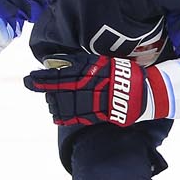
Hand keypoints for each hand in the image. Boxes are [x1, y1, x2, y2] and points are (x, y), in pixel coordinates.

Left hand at [22, 54, 152, 127]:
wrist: (149, 91)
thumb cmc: (126, 74)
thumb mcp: (108, 62)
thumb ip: (87, 64)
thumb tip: (63, 62)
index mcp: (97, 69)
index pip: (67, 71)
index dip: (48, 75)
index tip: (32, 76)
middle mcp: (97, 83)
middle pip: (66, 86)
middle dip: (46, 86)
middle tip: (30, 84)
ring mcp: (101, 99)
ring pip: (72, 102)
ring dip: (56, 102)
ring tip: (46, 101)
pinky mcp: (106, 113)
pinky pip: (84, 116)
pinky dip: (69, 117)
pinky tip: (58, 117)